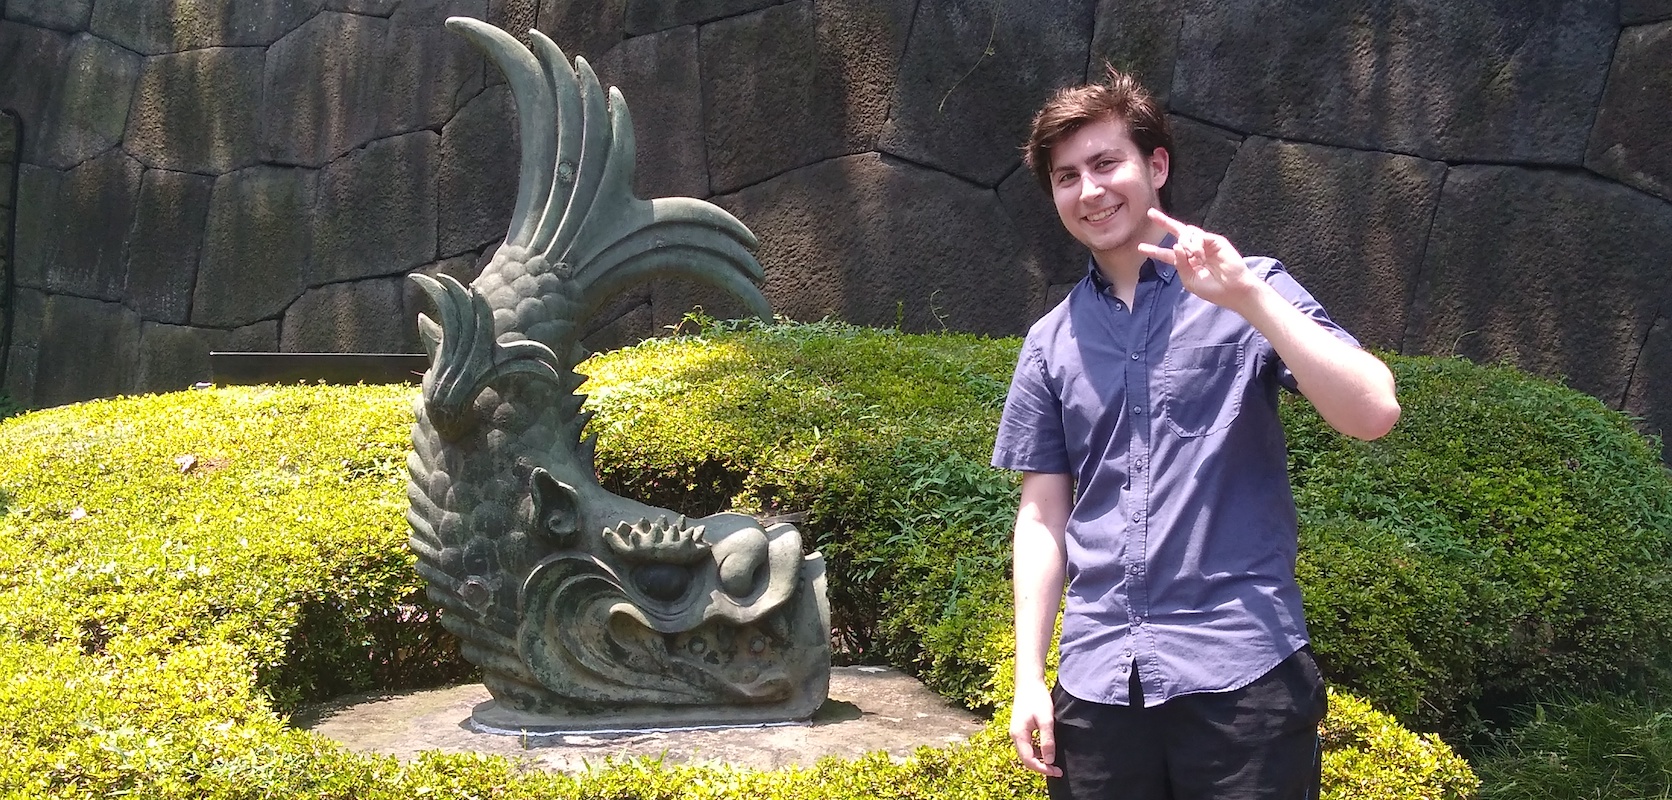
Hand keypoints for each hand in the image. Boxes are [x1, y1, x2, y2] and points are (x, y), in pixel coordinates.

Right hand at [1009, 681, 1062, 776]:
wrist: (1029, 682)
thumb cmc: (1037, 699)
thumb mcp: (1046, 720)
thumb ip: (1047, 740)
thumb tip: (1050, 760)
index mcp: (1019, 735)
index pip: (1029, 760)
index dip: (1043, 769)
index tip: (1057, 771)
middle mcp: (1015, 736)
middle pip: (1026, 759)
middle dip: (1041, 767)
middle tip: (1058, 770)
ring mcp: (1017, 732)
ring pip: (1027, 753)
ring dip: (1040, 760)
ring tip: (1054, 762)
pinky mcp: (1021, 728)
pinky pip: (1028, 746)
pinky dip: (1037, 751)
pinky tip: (1048, 750)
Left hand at [1136, 208, 1261, 310]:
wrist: (1233, 289)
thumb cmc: (1213, 289)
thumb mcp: (1189, 280)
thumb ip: (1180, 264)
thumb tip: (1175, 245)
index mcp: (1186, 262)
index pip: (1167, 254)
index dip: (1154, 250)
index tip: (1140, 248)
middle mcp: (1194, 250)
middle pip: (1176, 233)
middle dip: (1163, 222)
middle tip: (1150, 213)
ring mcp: (1204, 244)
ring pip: (1186, 233)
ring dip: (1186, 244)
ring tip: (1195, 258)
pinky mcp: (1214, 240)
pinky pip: (1198, 236)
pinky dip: (1196, 246)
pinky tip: (1201, 256)